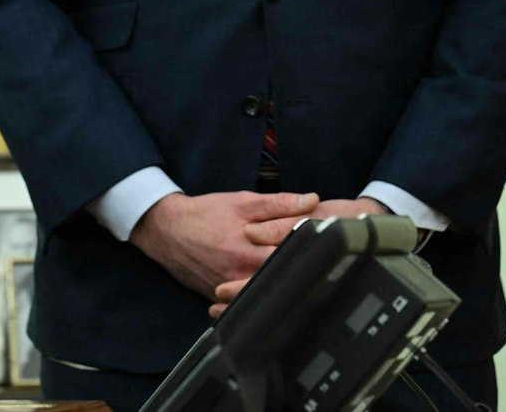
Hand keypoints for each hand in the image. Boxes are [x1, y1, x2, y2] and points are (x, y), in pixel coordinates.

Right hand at [212, 197, 390, 316]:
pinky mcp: (219, 295)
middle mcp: (241, 275)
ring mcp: (229, 289)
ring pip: (265, 299)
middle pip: (283, 285)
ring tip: (311, 291)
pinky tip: (280, 299)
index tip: (341, 256)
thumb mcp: (240, 202)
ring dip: (286, 294)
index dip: (319, 258)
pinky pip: (245, 304)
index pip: (294, 260)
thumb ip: (278, 203)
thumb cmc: (204, 214)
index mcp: (250, 251)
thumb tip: (312, 200)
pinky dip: (263, 301)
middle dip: (307, 280)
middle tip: (334, 278)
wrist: (165, 230)